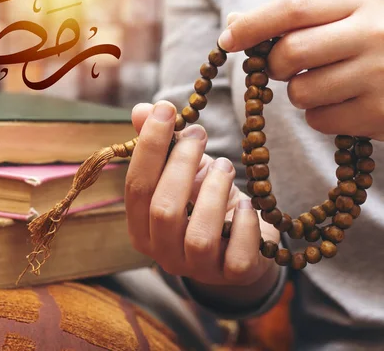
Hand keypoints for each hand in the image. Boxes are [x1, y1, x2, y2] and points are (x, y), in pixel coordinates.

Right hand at [125, 101, 278, 287]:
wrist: (242, 238)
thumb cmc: (204, 199)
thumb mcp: (182, 169)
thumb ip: (162, 143)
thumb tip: (142, 110)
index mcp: (141, 227)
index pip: (136, 187)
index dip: (149, 147)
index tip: (166, 110)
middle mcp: (163, 253)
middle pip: (163, 210)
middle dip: (182, 165)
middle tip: (200, 134)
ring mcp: (198, 268)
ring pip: (199, 234)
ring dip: (214, 191)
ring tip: (225, 167)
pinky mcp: (234, 274)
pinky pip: (239, 255)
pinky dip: (245, 223)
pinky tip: (247, 203)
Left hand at [219, 0, 383, 144]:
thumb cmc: (378, 48)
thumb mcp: (346, 18)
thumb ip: (294, 19)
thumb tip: (234, 22)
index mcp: (362, 0)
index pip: (293, 7)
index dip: (253, 24)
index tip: (228, 39)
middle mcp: (375, 33)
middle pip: (290, 52)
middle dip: (275, 66)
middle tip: (287, 68)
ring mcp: (380, 75)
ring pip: (300, 92)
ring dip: (300, 94)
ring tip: (329, 86)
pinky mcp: (379, 114)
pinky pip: (317, 120)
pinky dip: (319, 116)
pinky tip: (345, 105)